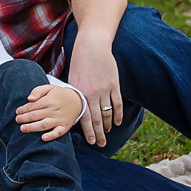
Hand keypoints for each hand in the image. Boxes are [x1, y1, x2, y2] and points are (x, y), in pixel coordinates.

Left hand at [15, 84, 82, 140]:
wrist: (78, 101)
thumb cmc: (60, 94)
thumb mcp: (50, 88)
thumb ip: (38, 90)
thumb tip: (29, 98)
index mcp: (49, 100)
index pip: (32, 106)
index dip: (23, 109)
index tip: (17, 112)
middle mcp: (54, 110)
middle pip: (35, 115)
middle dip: (24, 118)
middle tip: (17, 120)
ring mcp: (59, 119)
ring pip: (44, 125)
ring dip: (32, 128)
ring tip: (22, 129)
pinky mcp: (64, 127)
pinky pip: (58, 133)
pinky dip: (51, 136)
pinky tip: (43, 138)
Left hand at [66, 30, 123, 146]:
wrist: (92, 46)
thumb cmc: (80, 61)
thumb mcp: (73, 78)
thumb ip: (75, 94)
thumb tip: (75, 109)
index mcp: (80, 93)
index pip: (85, 117)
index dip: (88, 131)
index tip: (90, 142)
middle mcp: (92, 94)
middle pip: (97, 119)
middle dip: (99, 134)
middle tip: (100, 144)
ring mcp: (104, 89)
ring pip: (108, 113)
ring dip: (108, 125)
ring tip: (107, 133)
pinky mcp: (114, 84)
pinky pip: (117, 103)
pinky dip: (118, 114)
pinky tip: (118, 122)